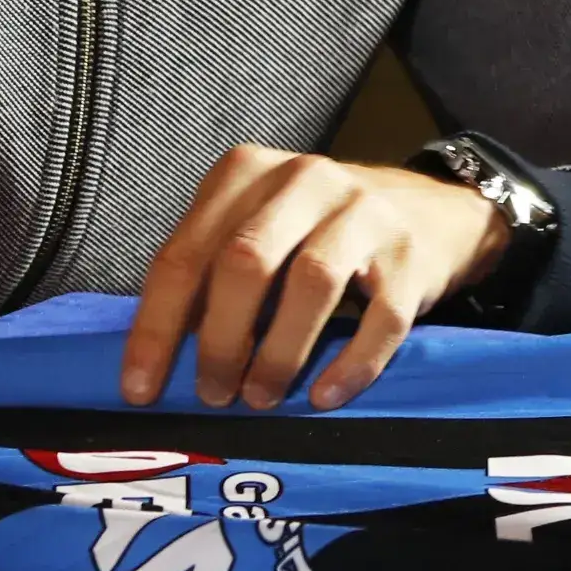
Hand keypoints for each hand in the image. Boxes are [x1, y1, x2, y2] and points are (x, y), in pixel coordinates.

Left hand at [120, 149, 507, 412]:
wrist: (429, 212)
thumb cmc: (318, 232)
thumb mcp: (257, 228)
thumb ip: (210, 271)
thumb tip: (161, 351)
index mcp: (247, 172)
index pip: (185, 253)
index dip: (156, 326)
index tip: (140, 388)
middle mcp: (305, 179)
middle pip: (245, 260)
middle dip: (219, 339)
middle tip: (212, 393)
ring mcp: (364, 212)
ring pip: (311, 283)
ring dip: (277, 353)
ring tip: (260, 397)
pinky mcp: (410, 253)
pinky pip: (380, 317)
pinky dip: (349, 363)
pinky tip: (324, 395)